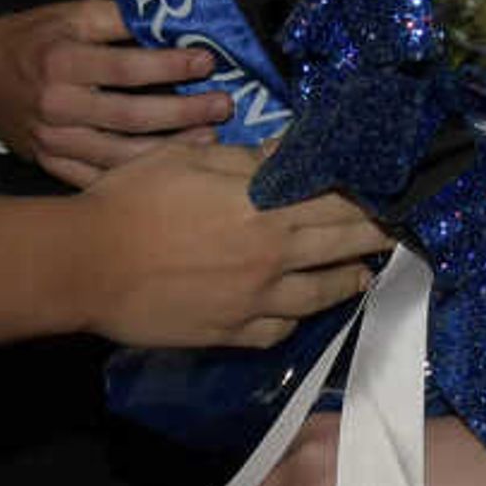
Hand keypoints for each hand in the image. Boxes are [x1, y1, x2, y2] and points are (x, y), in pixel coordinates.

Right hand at [0, 0, 233, 179]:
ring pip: (120, 155)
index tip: (207, 62)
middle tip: (222, 106)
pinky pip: (99, 179)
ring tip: (209, 141)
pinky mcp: (52, 163)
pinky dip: (136, 178)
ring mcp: (54, 142)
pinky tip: (168, 171)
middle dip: (183, 113)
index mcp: (61, 63)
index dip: (170, 66)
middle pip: (131, 116)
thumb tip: (170, 23)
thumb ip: (116, 19)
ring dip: (169, 150)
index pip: (126, 68)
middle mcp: (57, 106)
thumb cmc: (30, 40)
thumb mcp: (67, 14)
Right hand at [74, 142, 378, 347]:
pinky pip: (280, 329)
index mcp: (264, 208)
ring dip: (349, 281)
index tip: (390, 191)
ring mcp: (255, 301)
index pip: (334, 200)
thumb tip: (289, 152)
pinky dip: (298, 318)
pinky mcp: (232, 333)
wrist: (88, 265)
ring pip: (321, 293)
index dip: (366, 196)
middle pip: (340, 245)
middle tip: (398, 231)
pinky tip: (301, 310)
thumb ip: (246, 160)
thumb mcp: (187, 159)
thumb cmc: (132, 200)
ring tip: (364, 274)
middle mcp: (272, 257)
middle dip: (373, 236)